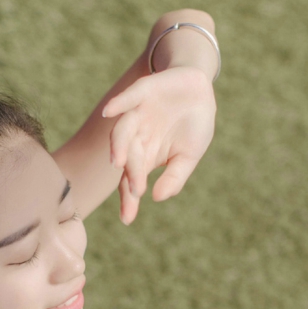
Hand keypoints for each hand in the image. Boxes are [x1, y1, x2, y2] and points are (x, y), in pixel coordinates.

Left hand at [101, 64, 216, 224]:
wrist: (200, 89)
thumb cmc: (193, 126)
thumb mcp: (189, 155)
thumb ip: (174, 177)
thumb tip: (157, 197)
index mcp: (145, 156)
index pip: (131, 181)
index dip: (128, 199)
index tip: (127, 219)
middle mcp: (136, 138)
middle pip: (127, 159)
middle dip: (131, 174)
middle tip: (136, 189)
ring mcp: (137, 115)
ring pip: (122, 132)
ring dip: (119, 145)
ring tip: (118, 161)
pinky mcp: (141, 92)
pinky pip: (128, 98)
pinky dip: (118, 103)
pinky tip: (108, 111)